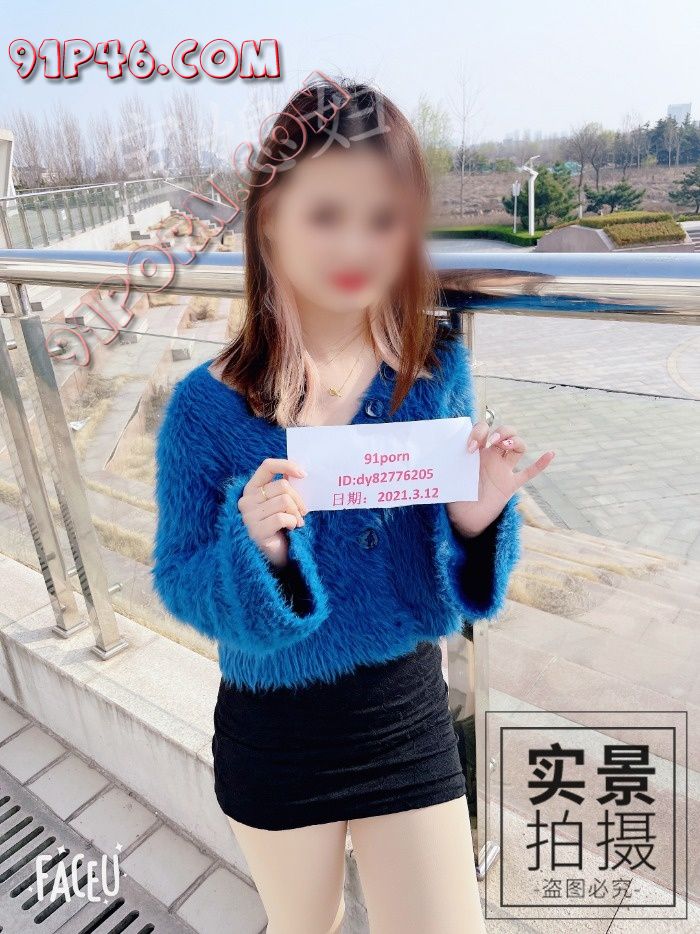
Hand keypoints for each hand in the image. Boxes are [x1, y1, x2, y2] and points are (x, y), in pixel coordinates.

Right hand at [238, 458, 307, 567]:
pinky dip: (292, 522)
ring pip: (284, 501)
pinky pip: (282, 517)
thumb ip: (283, 489)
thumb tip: (298, 472)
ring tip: (296, 522)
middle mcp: (246, 501)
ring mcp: (248, 517)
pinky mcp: (256, 532)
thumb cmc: (278, 528)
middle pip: (282, 486)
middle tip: (302, 512)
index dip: (286, 465)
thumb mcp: (279, 505)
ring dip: (297, 513)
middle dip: (298, 499)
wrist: (272, 557)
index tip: (303, 474)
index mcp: (251, 489)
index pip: (267, 466)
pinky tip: (290, 528)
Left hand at [447, 423, 554, 537]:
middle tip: (491, 442)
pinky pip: (529, 473)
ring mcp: (502, 470)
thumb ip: (448, 462)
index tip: (470, 448)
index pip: (483, 429)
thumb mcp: (448, 475)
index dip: (479, 432)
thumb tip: (437, 452)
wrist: (462, 519)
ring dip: (515, 441)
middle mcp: (491, 457)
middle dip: (501, 431)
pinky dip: (541, 464)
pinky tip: (550, 454)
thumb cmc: (453, 495)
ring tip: (505, 445)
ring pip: (519, 447)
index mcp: (476, 451)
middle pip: (506, 432)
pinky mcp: (510, 485)